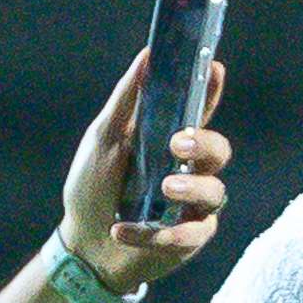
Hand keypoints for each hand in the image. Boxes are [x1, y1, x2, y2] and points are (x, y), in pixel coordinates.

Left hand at [56, 49, 231, 300]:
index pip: (198, 111)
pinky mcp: (191, 239)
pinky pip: (191, 234)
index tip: (214, 68)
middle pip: (219, 150)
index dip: (210, 90)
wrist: (83, 246)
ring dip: (189, 189)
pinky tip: (123, 231)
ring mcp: (193, 206)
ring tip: (163, 190)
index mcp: (168, 141)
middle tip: (178, 145)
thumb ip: (128, 101)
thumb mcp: (103, 140)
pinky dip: (155, 233)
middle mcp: (189, 170)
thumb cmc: (92, 189)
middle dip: (204, 144)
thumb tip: (147, 56)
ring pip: (215, 192)